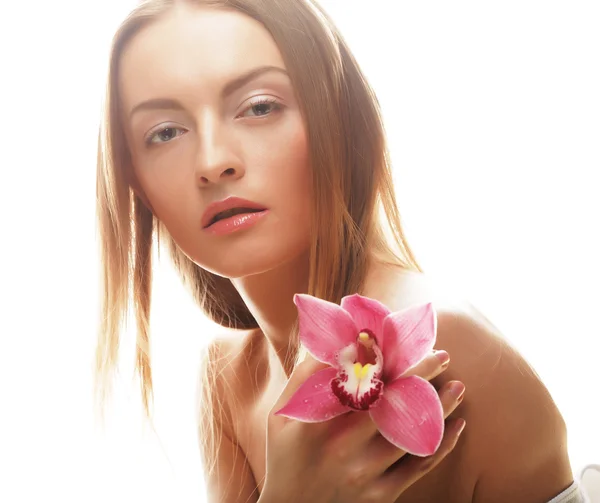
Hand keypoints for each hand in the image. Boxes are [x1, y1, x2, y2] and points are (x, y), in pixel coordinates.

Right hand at [260, 351, 465, 502]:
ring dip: (439, 409)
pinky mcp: (380, 496)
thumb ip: (304, 378)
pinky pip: (418, 468)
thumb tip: (337, 344)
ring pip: (411, 435)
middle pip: (391, 405)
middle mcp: (342, 449)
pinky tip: (456, 425)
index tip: (402, 341)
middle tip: (442, 356)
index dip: (384, 360)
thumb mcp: (281, 415)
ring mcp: (364, 475)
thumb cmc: (285, 455)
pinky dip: (441, 446)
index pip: (358, 383)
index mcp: (317, 423)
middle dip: (420, 376)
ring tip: (458, 387)